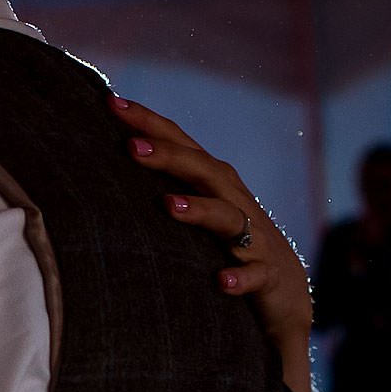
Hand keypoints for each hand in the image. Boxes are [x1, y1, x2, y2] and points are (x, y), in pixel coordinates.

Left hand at [115, 96, 315, 391]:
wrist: (286, 289)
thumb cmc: (229, 243)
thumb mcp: (197, 210)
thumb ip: (162, 187)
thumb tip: (105, 167)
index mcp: (213, 183)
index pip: (180, 143)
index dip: (149, 122)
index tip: (111, 102)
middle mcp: (235, 201)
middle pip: (203, 170)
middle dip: (168, 156)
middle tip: (131, 147)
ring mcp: (254, 237)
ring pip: (228, 217)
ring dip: (200, 209)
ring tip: (169, 205)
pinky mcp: (268, 274)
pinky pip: (256, 274)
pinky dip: (240, 276)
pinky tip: (222, 281)